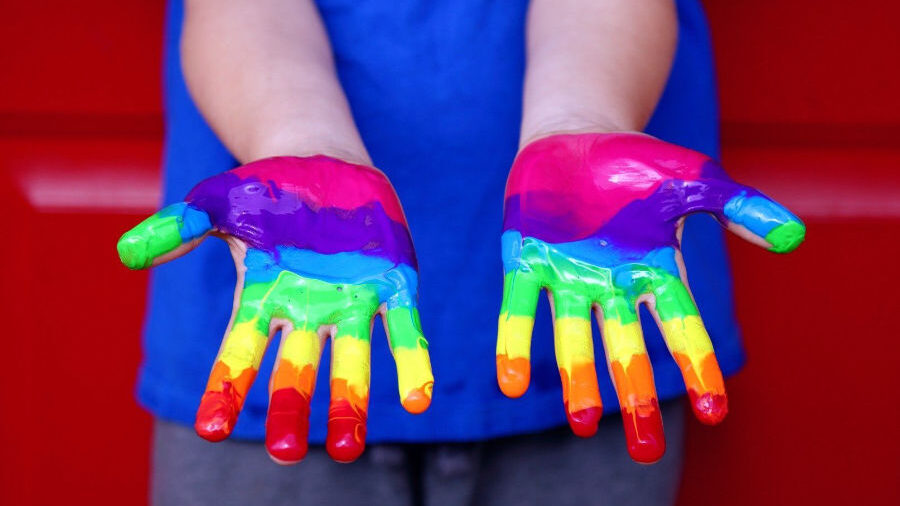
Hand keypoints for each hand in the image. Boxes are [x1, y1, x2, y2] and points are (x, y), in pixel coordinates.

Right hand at [118, 155, 432, 463]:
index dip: (225, 388)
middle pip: (295, 371)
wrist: (325, 164)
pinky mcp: (392, 287)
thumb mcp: (217, 201)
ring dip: (350, 404)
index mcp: (263, 299)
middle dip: (290, 409)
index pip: (239, 353)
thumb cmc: (266, 189)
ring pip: (349, 364)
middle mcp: (307, 312)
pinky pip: (402, 331)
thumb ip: (179, 226)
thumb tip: (127, 254)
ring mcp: (350, 303)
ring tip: (348, 449)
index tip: (212, 428)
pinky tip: (417, 398)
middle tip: (286, 453)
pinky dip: (410, 362)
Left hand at [496, 133, 804, 462]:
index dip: (697, 365)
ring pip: (574, 336)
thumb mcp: (694, 179)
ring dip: (578, 378)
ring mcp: (566, 275)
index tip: (713, 410)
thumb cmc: (638, 164)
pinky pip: (519, 308)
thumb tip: (794, 237)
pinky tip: (511, 383)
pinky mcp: (524, 260)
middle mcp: (611, 284)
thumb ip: (738, 207)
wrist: (576, 136)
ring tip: (583, 424)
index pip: (681, 325)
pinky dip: (515, 342)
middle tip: (645, 449)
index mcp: (654, 269)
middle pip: (626, 347)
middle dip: (634, 392)